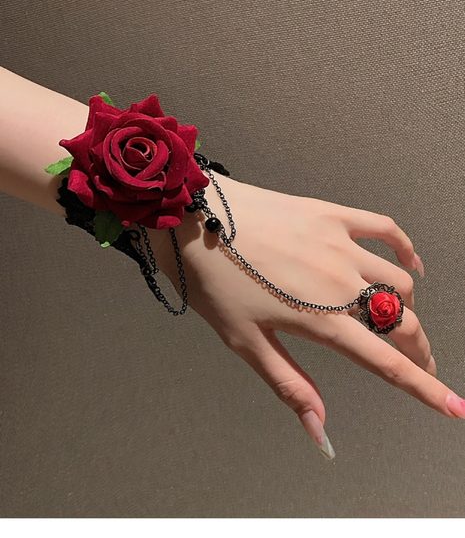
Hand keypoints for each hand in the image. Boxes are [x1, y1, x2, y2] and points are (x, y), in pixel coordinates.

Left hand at [149, 171, 464, 459]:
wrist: (195, 219)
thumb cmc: (215, 281)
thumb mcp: (246, 342)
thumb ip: (290, 385)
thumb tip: (320, 430)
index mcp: (321, 321)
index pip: (386, 362)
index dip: (425, 388)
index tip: (455, 407)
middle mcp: (340, 283)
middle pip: (402, 322)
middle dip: (417, 349)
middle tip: (416, 362)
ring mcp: (340, 245)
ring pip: (399, 280)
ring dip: (405, 305)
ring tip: (395, 317)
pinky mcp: (331, 215)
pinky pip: (384, 228)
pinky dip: (405, 248)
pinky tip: (409, 261)